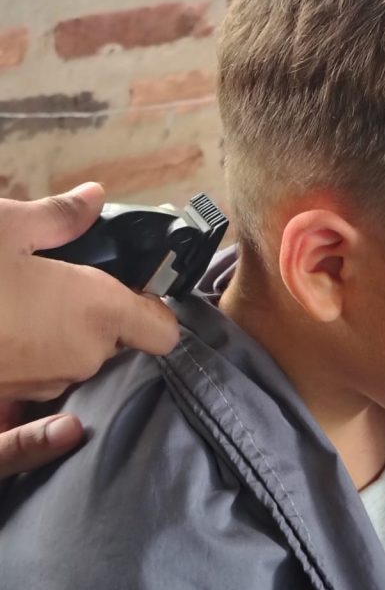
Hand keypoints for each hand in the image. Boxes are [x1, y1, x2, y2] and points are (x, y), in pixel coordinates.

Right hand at [0, 184, 179, 474]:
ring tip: (21, 295)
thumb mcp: (6, 226)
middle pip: (116, 339)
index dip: (153, 308)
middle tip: (61, 277)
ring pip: (75, 355)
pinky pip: (40, 371)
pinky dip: (31, 348)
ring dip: (60, 330)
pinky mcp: (13, 393)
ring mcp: (45, 382)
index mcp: (97, 312)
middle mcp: (82, 356)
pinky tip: (5, 319)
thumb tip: (93, 197)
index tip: (133, 284)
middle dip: (98, 312)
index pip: (163, 331)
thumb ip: (59, 216)